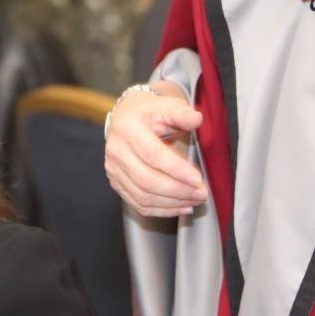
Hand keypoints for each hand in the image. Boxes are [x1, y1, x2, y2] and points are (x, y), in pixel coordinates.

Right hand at [104, 84, 206, 216]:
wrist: (126, 117)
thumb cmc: (149, 112)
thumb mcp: (166, 105)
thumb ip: (182, 113)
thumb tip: (197, 119)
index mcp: (128, 128)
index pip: (152, 154)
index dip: (176, 169)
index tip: (197, 179)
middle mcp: (116, 150)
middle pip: (147, 180)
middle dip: (178, 190)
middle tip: (201, 193)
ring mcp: (113, 169)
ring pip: (143, 196)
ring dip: (173, 202)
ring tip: (195, 200)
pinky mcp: (116, 183)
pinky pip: (139, 204)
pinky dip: (162, 210)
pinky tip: (181, 206)